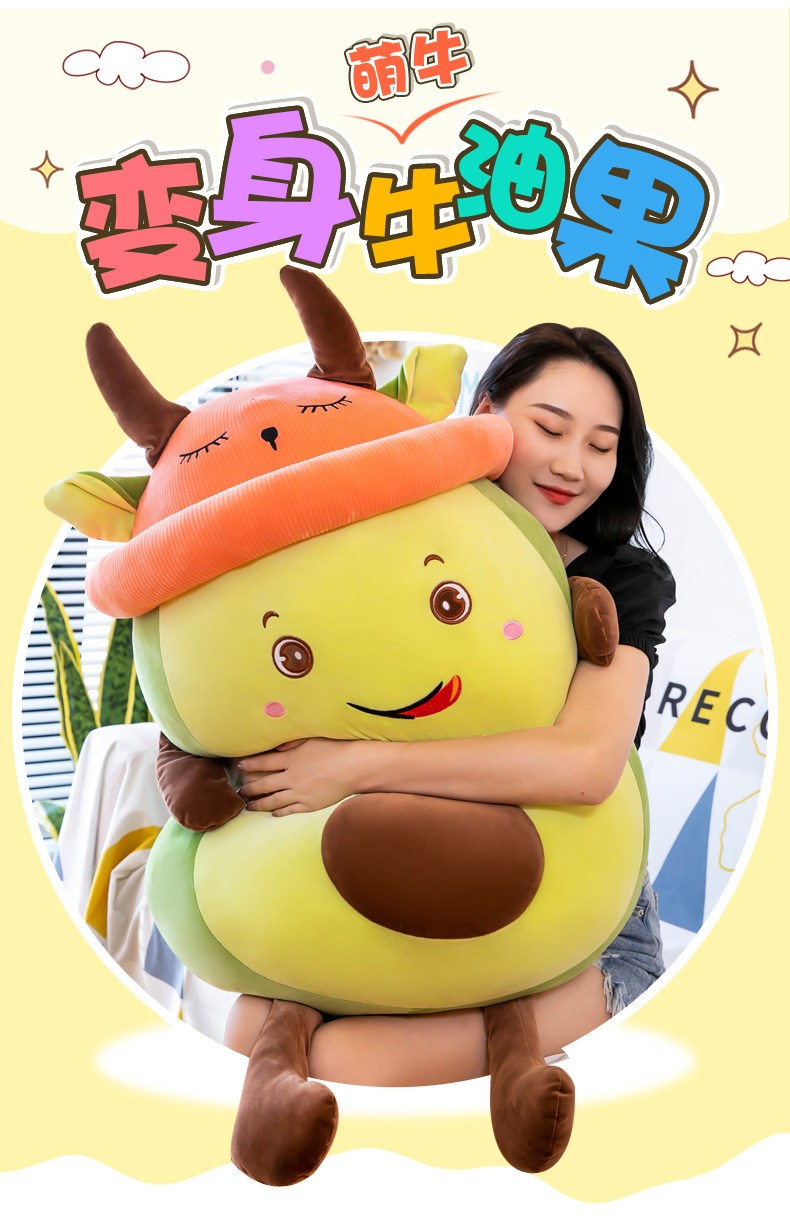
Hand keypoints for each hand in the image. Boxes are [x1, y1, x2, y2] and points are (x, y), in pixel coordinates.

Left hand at [236, 738, 360, 816]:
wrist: (355, 767)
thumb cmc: (336, 749)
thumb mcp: (312, 739)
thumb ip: (291, 743)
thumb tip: (276, 749)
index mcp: (291, 759)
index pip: (264, 763)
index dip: (250, 764)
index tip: (239, 766)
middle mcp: (292, 778)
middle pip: (264, 784)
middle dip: (249, 788)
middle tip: (239, 791)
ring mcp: (300, 793)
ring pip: (273, 801)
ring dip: (258, 804)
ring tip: (248, 806)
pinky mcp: (309, 805)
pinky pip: (289, 810)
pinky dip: (279, 812)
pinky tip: (273, 814)